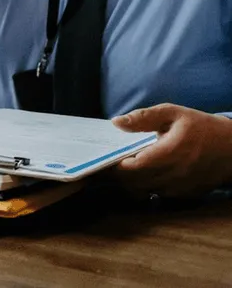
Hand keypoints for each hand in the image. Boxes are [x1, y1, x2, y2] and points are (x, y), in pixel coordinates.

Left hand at [111, 103, 231, 197]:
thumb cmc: (202, 127)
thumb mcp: (173, 113)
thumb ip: (143, 117)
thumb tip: (116, 122)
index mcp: (171, 152)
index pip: (134, 167)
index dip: (116, 164)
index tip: (106, 156)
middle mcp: (175, 174)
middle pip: (134, 182)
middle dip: (117, 175)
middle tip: (108, 163)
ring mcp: (180, 188)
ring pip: (142, 191)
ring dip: (129, 182)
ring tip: (124, 167)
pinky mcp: (184, 195)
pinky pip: (156, 195)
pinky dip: (144, 186)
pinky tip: (142, 174)